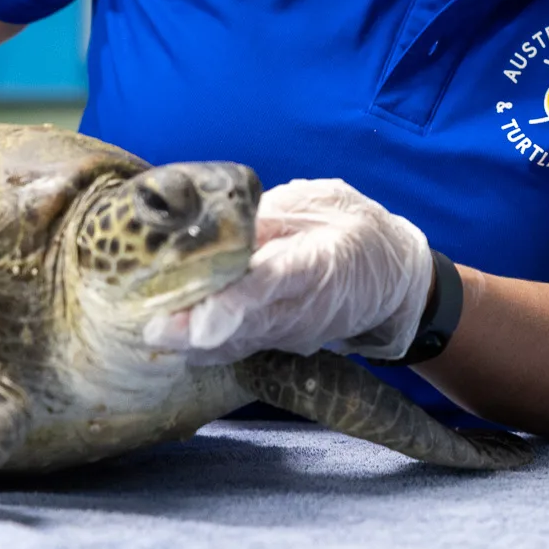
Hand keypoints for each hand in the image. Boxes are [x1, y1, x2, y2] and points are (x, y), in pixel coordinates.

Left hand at [143, 178, 433, 365]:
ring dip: (194, 341)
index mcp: (318, 261)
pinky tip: (173, 338)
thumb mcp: (323, 201)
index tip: (200, 321)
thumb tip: (219, 221)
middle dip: (197, 330)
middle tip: (154, 330)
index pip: (272, 283)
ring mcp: (293, 332)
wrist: (396, 281)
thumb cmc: (357, 228)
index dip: (235, 303)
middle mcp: (303, 307)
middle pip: (246, 324)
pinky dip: (206, 346)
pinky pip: (240, 347)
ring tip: (152, 332)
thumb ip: (273, 213)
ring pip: (239, 342)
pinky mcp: (283, 343)